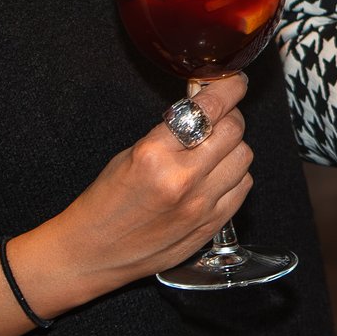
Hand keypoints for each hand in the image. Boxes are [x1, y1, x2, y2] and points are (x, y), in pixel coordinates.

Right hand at [27, 74, 256, 303]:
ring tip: (213, 150)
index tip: (233, 81)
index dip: (228, 88)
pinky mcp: (213, 225)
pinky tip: (216, 176)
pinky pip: (243, 187)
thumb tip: (205, 104)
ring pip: (244, 157)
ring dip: (233, 147)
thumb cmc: (104, 202)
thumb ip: (170, 130)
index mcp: (155, 154)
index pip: (210, 108)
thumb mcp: (130, 153)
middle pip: (234, 130)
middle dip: (229, 116)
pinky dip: (235, 176)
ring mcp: (202, 205)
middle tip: (218, 117)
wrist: (92, 254)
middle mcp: (183, 179)